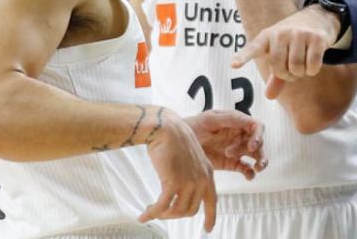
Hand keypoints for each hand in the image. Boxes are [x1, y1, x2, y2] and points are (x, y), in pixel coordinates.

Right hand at [139, 108, 217, 232]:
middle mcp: (201, 179)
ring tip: (153, 212)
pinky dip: (152, 214)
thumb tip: (182, 191)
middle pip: (191, 210)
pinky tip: (144, 216)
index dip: (211, 217)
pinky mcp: (173, 183)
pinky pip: (162, 207)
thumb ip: (192, 174)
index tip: (208, 228)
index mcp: (208, 173)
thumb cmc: (175, 139)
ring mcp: (188, 182)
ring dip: (163, 215)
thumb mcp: (191, 158)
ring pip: (177, 211)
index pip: (212, 201)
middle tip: (164, 214)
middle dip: (176, 215)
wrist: (167, 128)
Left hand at [185, 110, 267, 179]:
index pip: (255, 126)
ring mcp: (236, 149)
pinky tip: (249, 176)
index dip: (258, 135)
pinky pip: (246, 168)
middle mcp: (239, 135)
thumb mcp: (208, 120)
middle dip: (259, 150)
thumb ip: (227, 119)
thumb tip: (245, 120)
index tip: (252, 145)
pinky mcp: (231, 163)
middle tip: (247, 156)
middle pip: (258, 141)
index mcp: (236, 122)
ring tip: (258, 168)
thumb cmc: (192, 126)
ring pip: (256, 155)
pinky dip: (250, 173)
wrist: (177, 143)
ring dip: (261, 161)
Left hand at [231, 5, 342, 98]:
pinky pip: (312, 65)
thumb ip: (275, 76)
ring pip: (296, 67)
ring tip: (302, 65)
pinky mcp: (315, 37)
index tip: (233, 65)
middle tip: (292, 70)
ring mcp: (298, 33)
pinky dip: (313, 70)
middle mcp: (280, 33)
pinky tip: (313, 63)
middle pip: (278, 67)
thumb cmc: (293, 41)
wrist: (316, 19)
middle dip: (287, 75)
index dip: (243, 57)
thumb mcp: (280, 54)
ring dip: (301, 73)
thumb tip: (268, 96)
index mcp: (266, 37)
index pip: (252, 49)